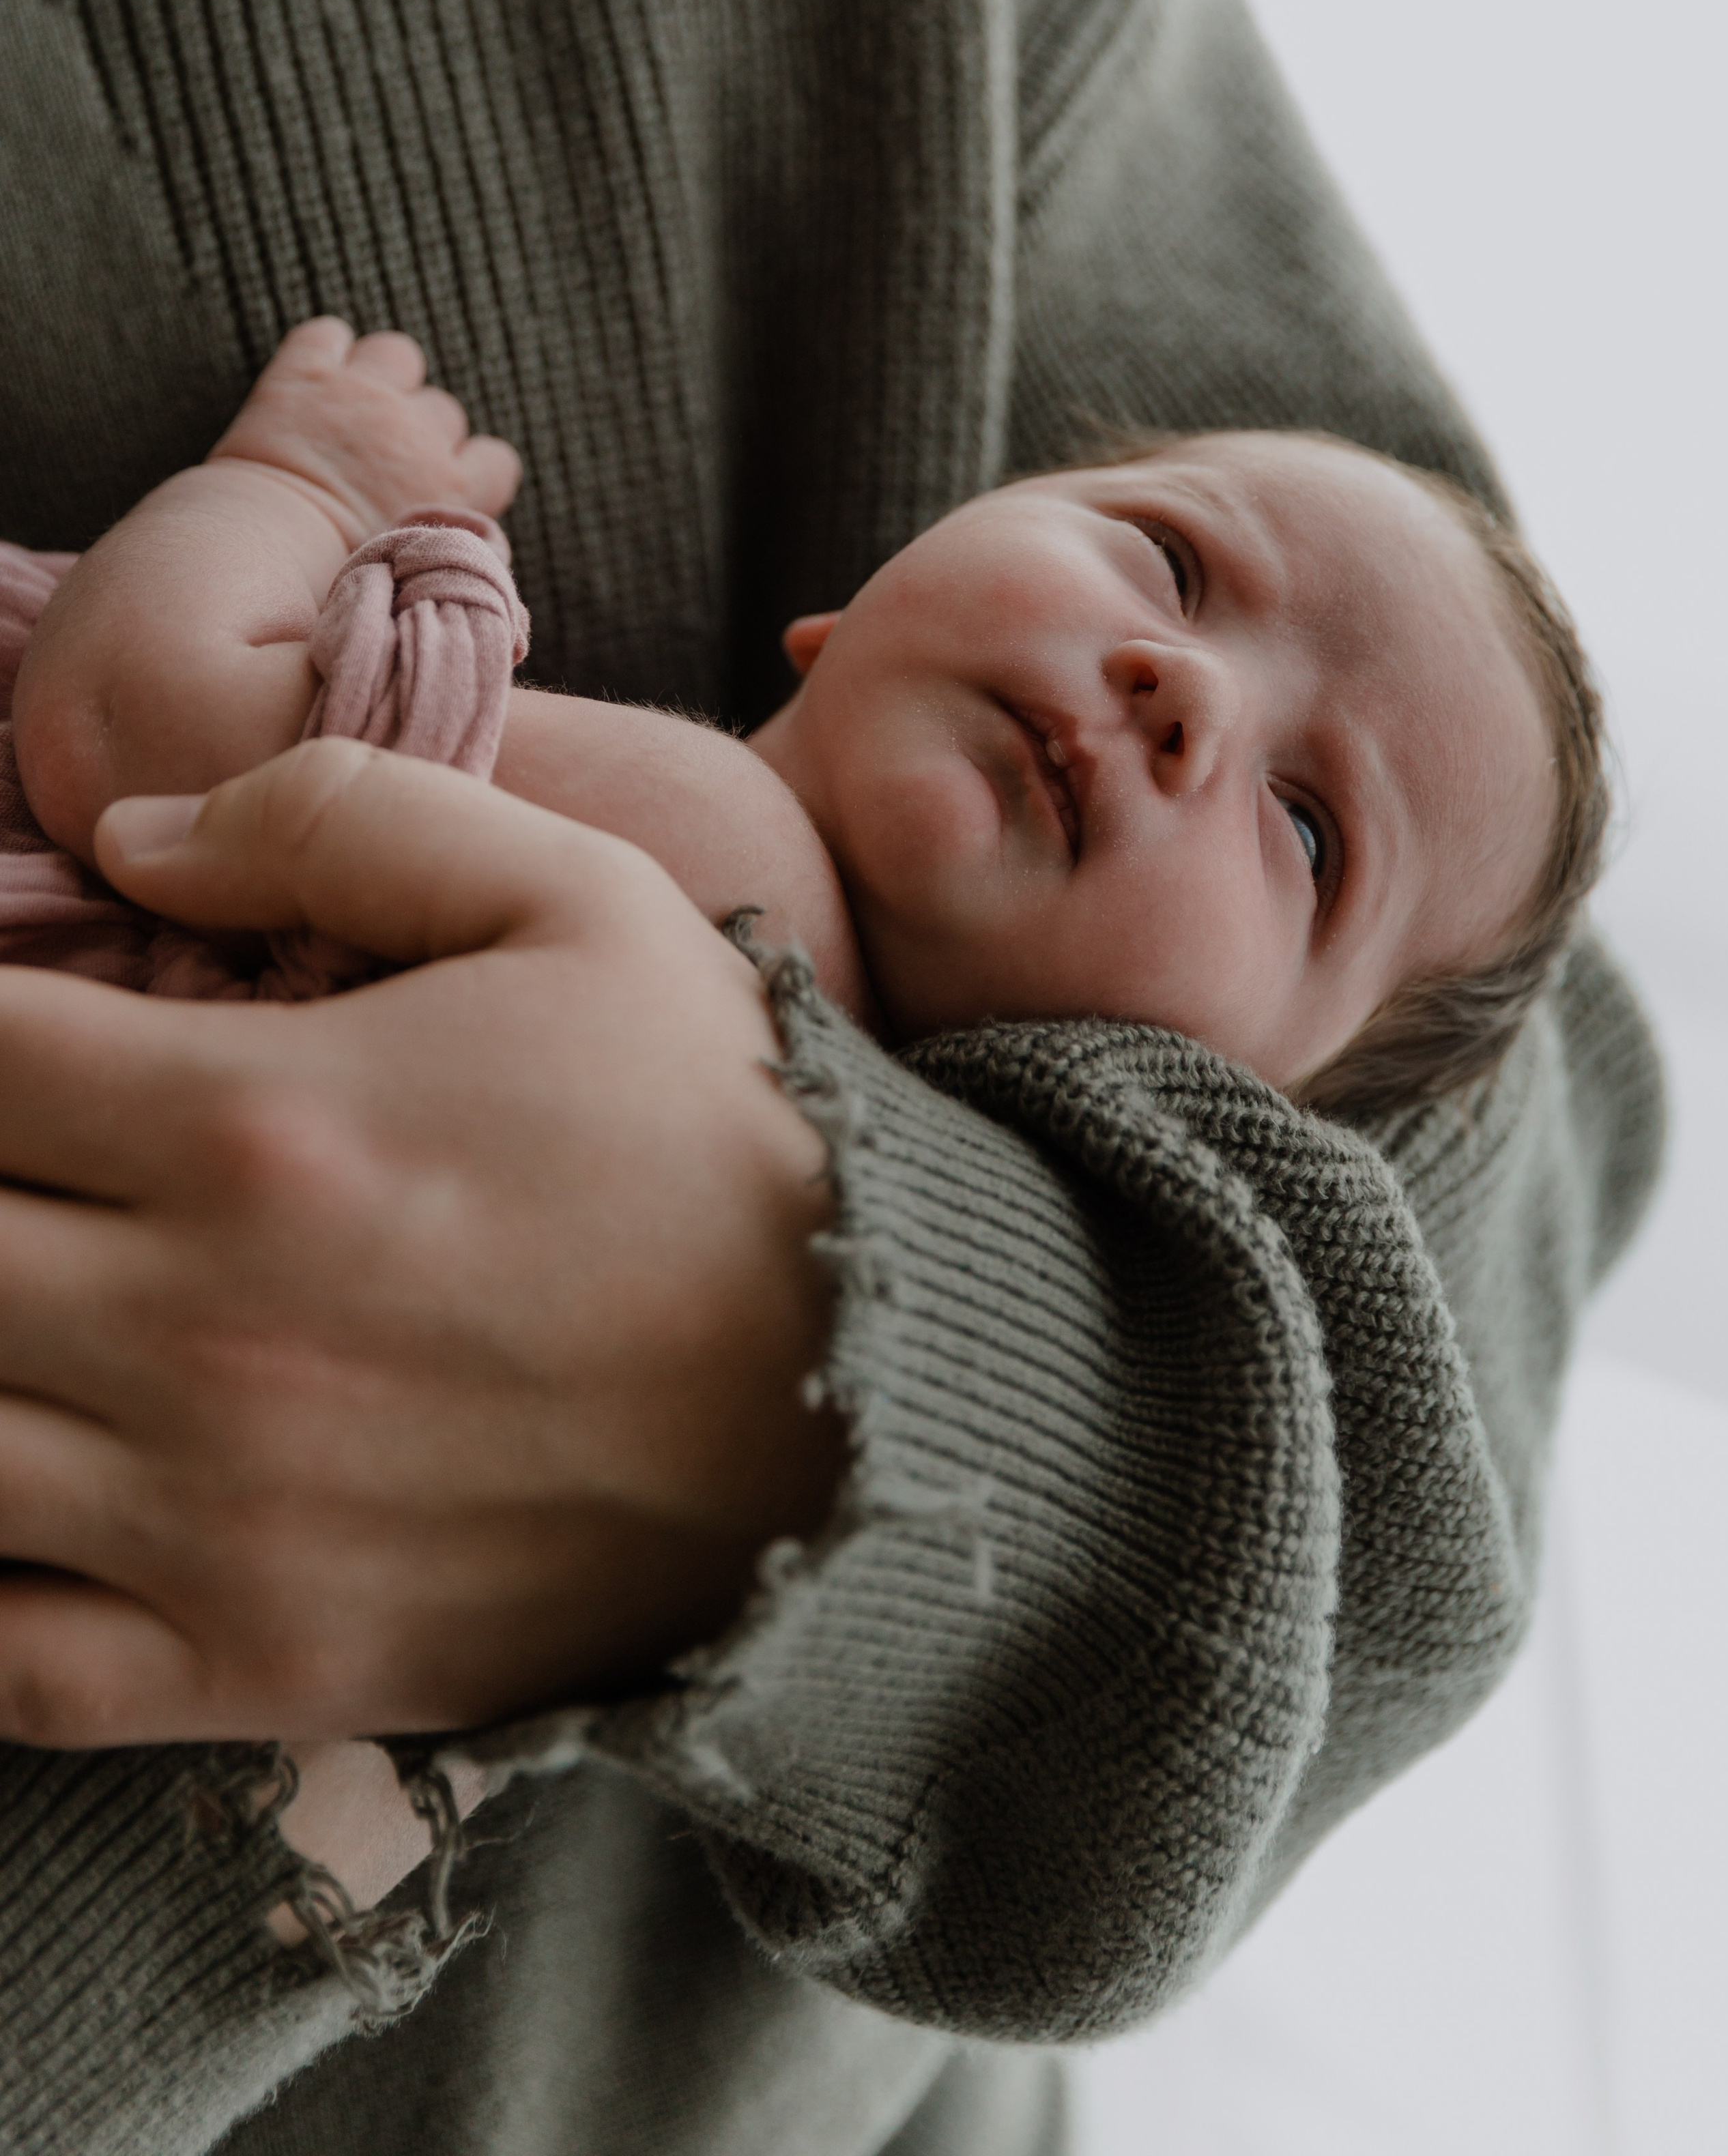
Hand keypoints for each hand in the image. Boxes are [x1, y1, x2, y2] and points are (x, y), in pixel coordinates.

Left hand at [0, 741, 842, 1743]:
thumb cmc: (730, 1130)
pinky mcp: (265, 1665)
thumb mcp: (585, 900)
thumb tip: (127, 836)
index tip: (27, 1038)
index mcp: (260, 1127)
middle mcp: (204, 1333)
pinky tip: (35, 1482)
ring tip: (48, 1294)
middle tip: (49, 1158)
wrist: (885, 1385)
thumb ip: (343, 815)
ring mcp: (222, 1522)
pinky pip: (3, 1655)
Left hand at [209, 316, 521, 544]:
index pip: (497, 461)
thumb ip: (441, 547)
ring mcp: (365, 394)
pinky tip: (308, 378)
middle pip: (443, 410)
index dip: (472, 468)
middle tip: (376, 459)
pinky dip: (320, 349)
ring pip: (398, 355)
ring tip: (348, 404)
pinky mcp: (308, 371)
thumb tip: (449, 546)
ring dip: (380, 373)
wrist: (266, 548)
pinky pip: (327, 334)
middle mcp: (417, 433)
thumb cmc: (334, 581)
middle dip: (417, 428)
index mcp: (450, 488)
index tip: (442, 483)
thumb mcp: (413, 574)